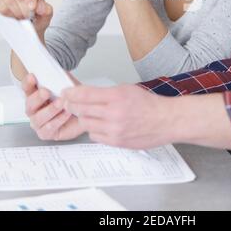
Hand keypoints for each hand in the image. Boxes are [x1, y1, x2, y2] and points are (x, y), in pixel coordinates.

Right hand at [0, 0, 52, 37]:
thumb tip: (42, 8)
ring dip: (17, 12)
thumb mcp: (46, 15)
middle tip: (28, 16)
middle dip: (24, 7)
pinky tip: (14, 18)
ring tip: (22, 18)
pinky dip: (9, 14)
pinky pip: (1, 6)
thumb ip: (47, 10)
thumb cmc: (38, 19)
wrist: (31, 29)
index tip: (32, 7)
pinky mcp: (1, 3)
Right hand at [23, 73, 84, 140]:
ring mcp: (39, 122)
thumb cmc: (73, 98)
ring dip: (49, 110)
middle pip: (29, 104)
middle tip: (46, 92)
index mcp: (36, 94)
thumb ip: (59, 77)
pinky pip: (47, 129)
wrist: (86, 111)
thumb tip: (53, 70)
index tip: (32, 77)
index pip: (27, 88)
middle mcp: (35, 109)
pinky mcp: (46, 133)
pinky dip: (57, 120)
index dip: (28, 83)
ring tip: (61, 103)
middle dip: (37, 98)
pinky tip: (66, 113)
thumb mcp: (67, 83)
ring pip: (37, 118)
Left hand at [61, 84, 175, 148]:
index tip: (66, 93)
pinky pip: (95, 136)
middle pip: (82, 110)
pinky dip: (95, 130)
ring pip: (86, 124)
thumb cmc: (149, 104)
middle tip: (69, 104)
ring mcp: (114, 129)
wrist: (165, 120)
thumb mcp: (126, 89)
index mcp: (116, 96)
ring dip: (84, 118)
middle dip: (72, 106)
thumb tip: (86, 95)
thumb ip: (106, 93)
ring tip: (88, 114)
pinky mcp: (116, 142)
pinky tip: (101, 125)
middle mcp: (114, 113)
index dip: (71, 94)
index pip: (85, 94)